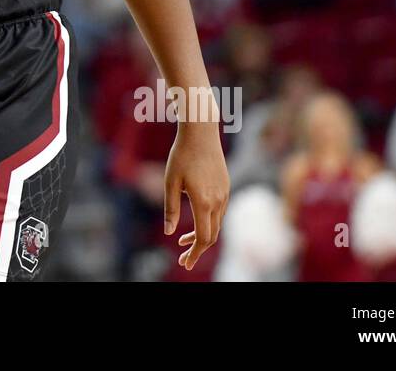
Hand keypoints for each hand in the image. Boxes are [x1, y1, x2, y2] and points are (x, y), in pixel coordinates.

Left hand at [164, 121, 229, 270]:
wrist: (201, 132)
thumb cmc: (181, 155)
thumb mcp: (170, 181)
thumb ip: (171, 208)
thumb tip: (169, 232)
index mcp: (204, 202)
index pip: (204, 238)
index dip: (194, 254)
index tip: (184, 264)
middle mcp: (218, 201)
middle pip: (212, 235)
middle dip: (197, 249)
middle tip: (183, 258)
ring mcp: (224, 193)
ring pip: (216, 224)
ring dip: (202, 235)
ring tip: (183, 240)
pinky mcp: (226, 187)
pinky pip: (219, 211)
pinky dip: (208, 222)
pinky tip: (196, 220)